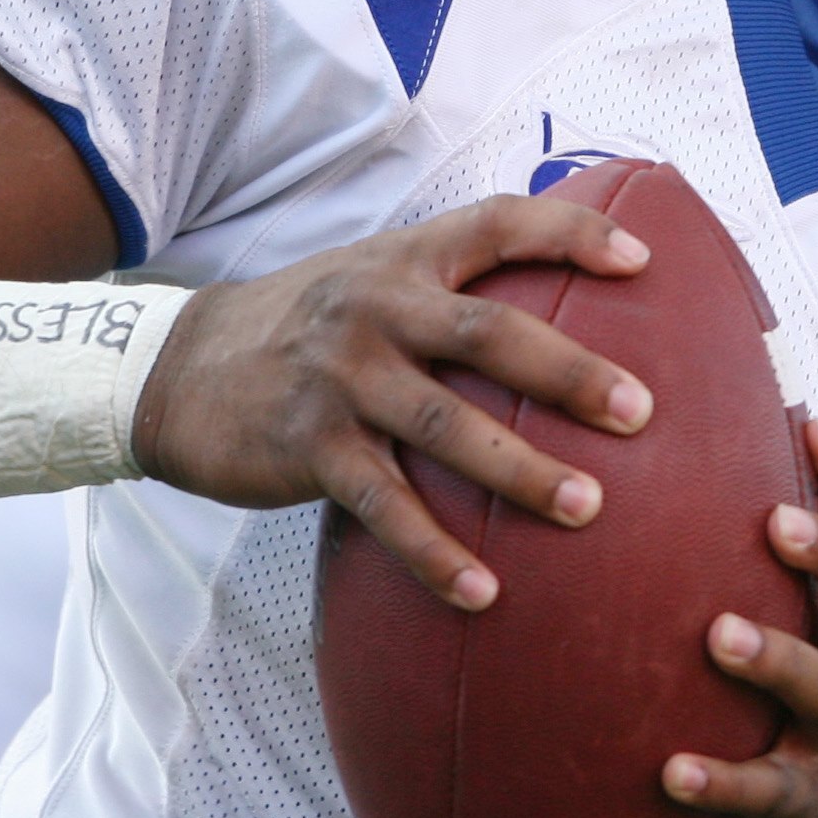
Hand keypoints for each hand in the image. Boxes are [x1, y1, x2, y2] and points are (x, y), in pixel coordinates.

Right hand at [128, 197, 654, 611]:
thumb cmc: (301, 329)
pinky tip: (483, 592)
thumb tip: (559, 322)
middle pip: (488, 333)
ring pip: (445, 425)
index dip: (572, 234)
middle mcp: (376, 309)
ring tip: (586, 508)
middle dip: (569, 373)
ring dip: (520, 471)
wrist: (174, 370)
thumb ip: (448, 291)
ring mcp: (341, 378)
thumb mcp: (367, 279)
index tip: (642, 263)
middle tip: (639, 414)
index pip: (497, 224)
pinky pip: (385, 506)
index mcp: (403, 261)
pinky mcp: (309, 446)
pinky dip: (435, 553)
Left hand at [666, 419, 817, 817]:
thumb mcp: (784, 636)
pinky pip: (763, 792)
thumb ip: (742, 571)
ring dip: (775, 657)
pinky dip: (719, 783)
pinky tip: (671, 772)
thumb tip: (671, 457)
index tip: (813, 425)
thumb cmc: (775, 711)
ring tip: (720, 635)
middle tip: (776, 523)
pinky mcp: (797, 806)